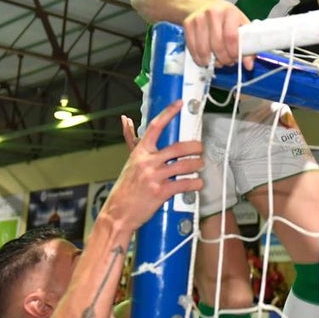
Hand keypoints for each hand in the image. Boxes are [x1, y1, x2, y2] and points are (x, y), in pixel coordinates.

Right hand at [105, 100, 202, 231]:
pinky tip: (198, 183)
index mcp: (140, 152)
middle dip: (194, 147)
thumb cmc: (125, 188)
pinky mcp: (160, 193)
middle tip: (200, 148)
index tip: (180, 104)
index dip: (168, 113)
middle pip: (177, 148)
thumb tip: (126, 119)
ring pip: (184, 166)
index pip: (155, 127)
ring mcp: (153, 177)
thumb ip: (131, 141)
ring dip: (197, 165)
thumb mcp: (129, 162)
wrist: (117, 213)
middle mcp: (147, 162)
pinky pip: (183, 184)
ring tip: (200, 166)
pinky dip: (194, 184)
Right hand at [182, 0, 252, 69]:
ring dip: (210, 61)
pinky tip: (204, 58)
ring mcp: (199, 19)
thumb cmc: (224, 16)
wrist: (200, 4)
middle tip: (226, 62)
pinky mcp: (188, 25)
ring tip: (216, 61)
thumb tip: (249, 65)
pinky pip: (193, 48)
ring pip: (204, 49)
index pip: (231, 37)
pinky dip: (199, 58)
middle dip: (223, 59)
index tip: (235, 58)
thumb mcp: (239, 24)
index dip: (233, 53)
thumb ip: (247, 44)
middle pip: (218, 45)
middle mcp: (213, 13)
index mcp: (230, 12)